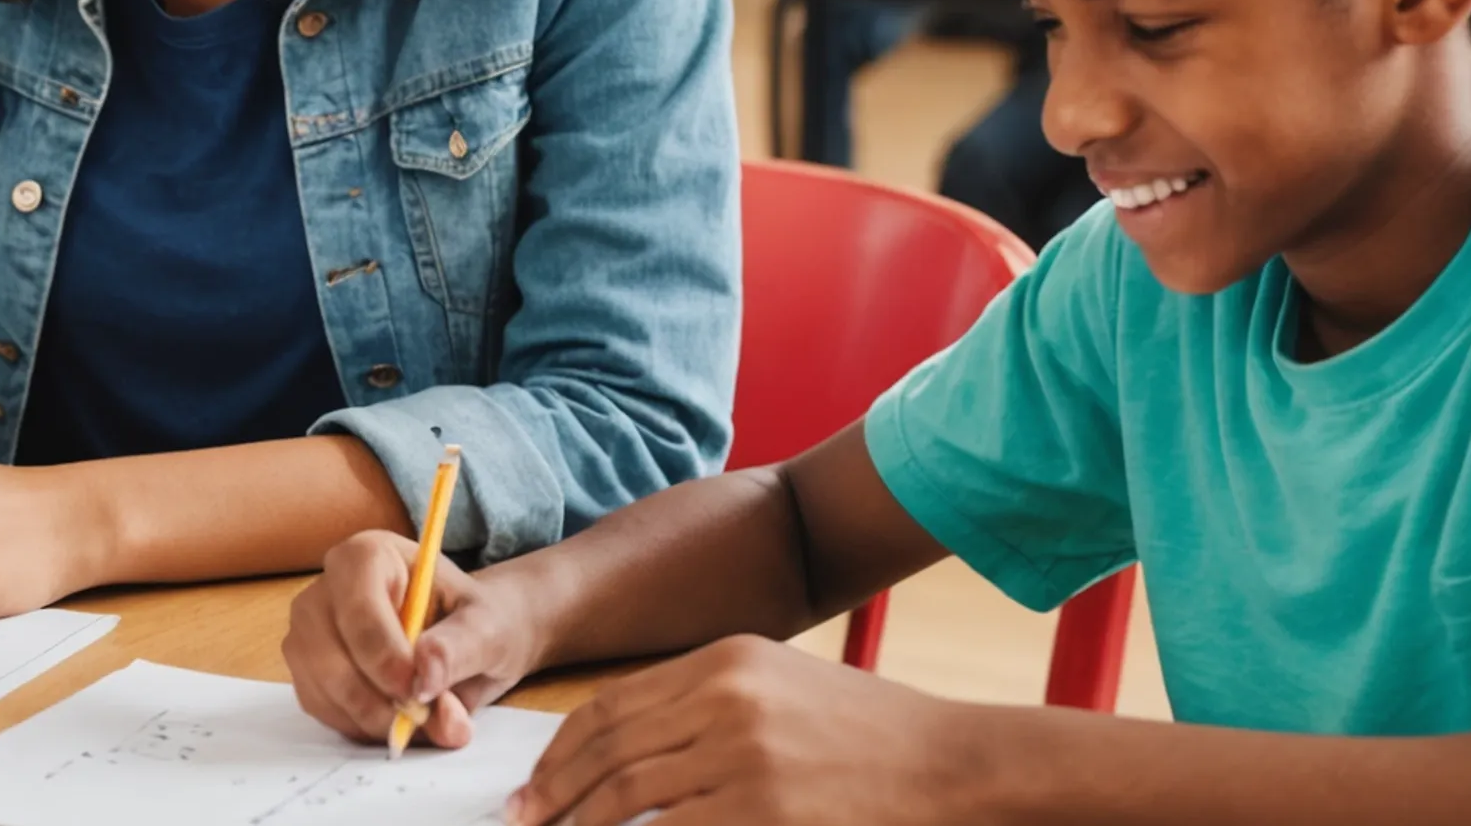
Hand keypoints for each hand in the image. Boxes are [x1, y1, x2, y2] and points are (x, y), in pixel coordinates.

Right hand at [285, 528, 540, 751]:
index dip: (385, 656)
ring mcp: (308, 633)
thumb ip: (461, 648)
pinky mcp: (307, 673)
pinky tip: (400, 719)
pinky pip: (324, 710)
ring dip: (375, 720)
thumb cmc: (477, 622)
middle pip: (327, 654)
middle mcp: (326, 590)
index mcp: (368, 556)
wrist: (471, 640)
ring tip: (425, 721)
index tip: (420, 692)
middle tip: (427, 721)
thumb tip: (425, 679)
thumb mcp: (488, 627)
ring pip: (323, 688)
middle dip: (378, 700)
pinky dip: (363, 728)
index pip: (358, 607)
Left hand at [508, 634, 964, 825]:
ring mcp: (744, 756)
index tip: (534, 787)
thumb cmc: (864, 732)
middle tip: (523, 823)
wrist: (947, 763)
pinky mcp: (764, 810)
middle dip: (555, 792)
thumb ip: (700, 707)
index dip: (560, 751)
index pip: (611, 704)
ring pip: (629, 795)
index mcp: (723, 661)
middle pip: (609, 749)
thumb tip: (622, 757)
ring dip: (582, 824)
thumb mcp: (777, 687)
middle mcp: (726, 698)